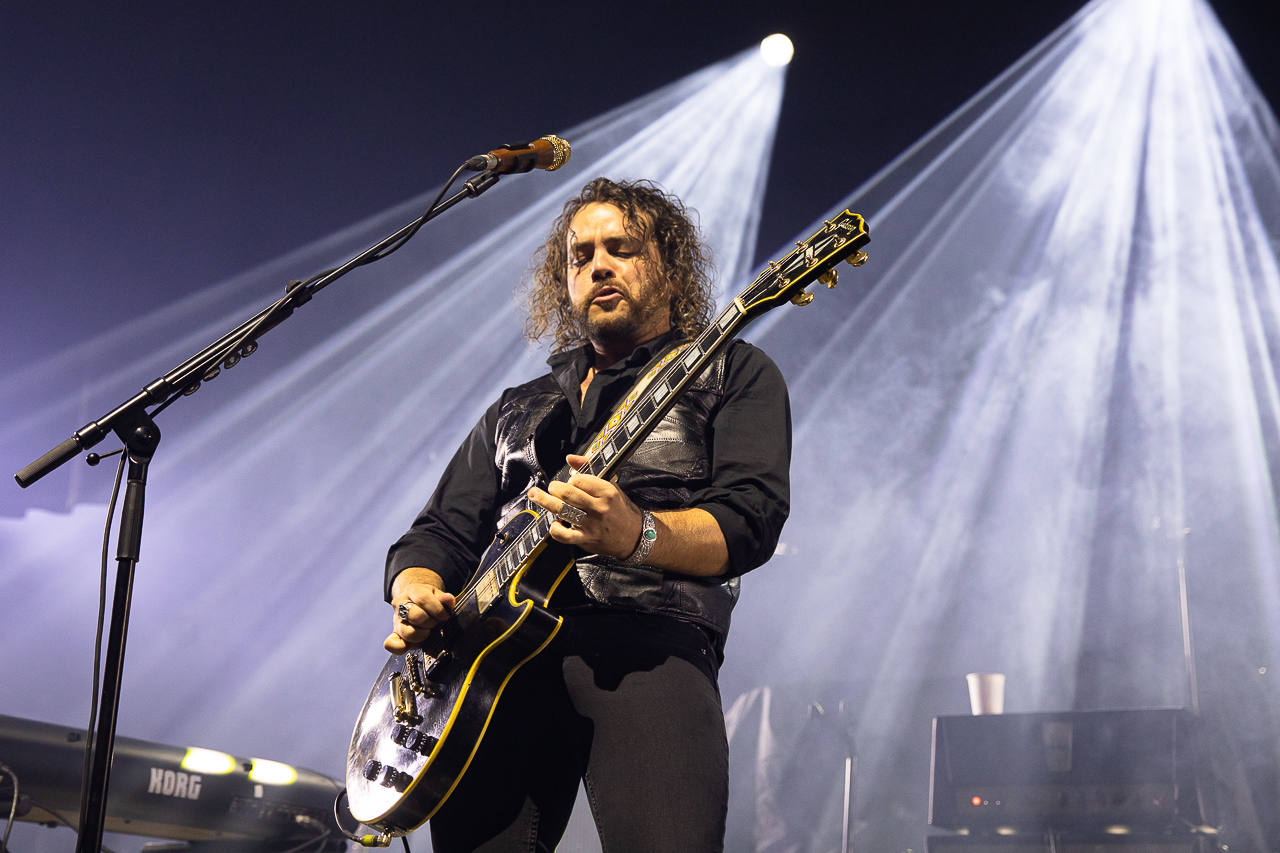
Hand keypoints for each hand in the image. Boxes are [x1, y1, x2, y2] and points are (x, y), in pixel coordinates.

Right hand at [385, 572, 454, 652]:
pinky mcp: (394, 634)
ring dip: (422, 635)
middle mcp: (400, 604)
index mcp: (412, 591)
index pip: (423, 599)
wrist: (415, 602)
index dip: (437, 609)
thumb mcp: (438, 595)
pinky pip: (391, 643)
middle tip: (435, 623)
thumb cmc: (429, 600)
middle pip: (415, 616)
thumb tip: (448, 600)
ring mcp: (396, 620)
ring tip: (427, 631)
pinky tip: (409, 645)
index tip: (445, 615)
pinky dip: (400, 647)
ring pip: (407, 632)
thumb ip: (445, 598)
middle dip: (430, 622)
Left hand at [527, 454, 643, 559]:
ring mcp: (591, 524)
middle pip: (567, 493)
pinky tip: (554, 522)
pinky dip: (555, 528)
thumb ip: (589, 469)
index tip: (570, 481)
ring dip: (545, 501)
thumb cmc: (619, 509)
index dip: (570, 479)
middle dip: (554, 487)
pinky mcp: (586, 539)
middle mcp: (599, 507)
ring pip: (562, 510)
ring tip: (536, 495)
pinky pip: (564, 535)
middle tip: (552, 487)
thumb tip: (570, 458)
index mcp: (607, 491)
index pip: (579, 480)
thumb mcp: (611, 485)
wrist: (635, 535)